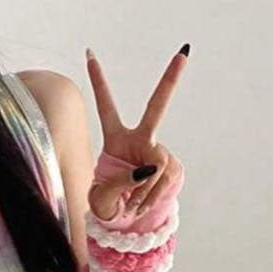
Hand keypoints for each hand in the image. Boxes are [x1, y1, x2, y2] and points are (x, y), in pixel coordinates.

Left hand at [85, 45, 187, 221]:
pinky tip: (142, 205)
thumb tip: (146, 170)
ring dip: (144, 191)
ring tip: (131, 205)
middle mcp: (140, 139)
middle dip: (170, 81)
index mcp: (115, 139)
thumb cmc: (106, 203)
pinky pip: (164, 180)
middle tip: (183, 54)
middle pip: (156, 108)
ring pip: (157, 166)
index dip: (98, 82)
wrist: (125, 217)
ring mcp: (157, 151)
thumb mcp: (101, 197)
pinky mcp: (171, 167)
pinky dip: (152, 197)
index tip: (89, 54)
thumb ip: (119, 182)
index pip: (106, 107)